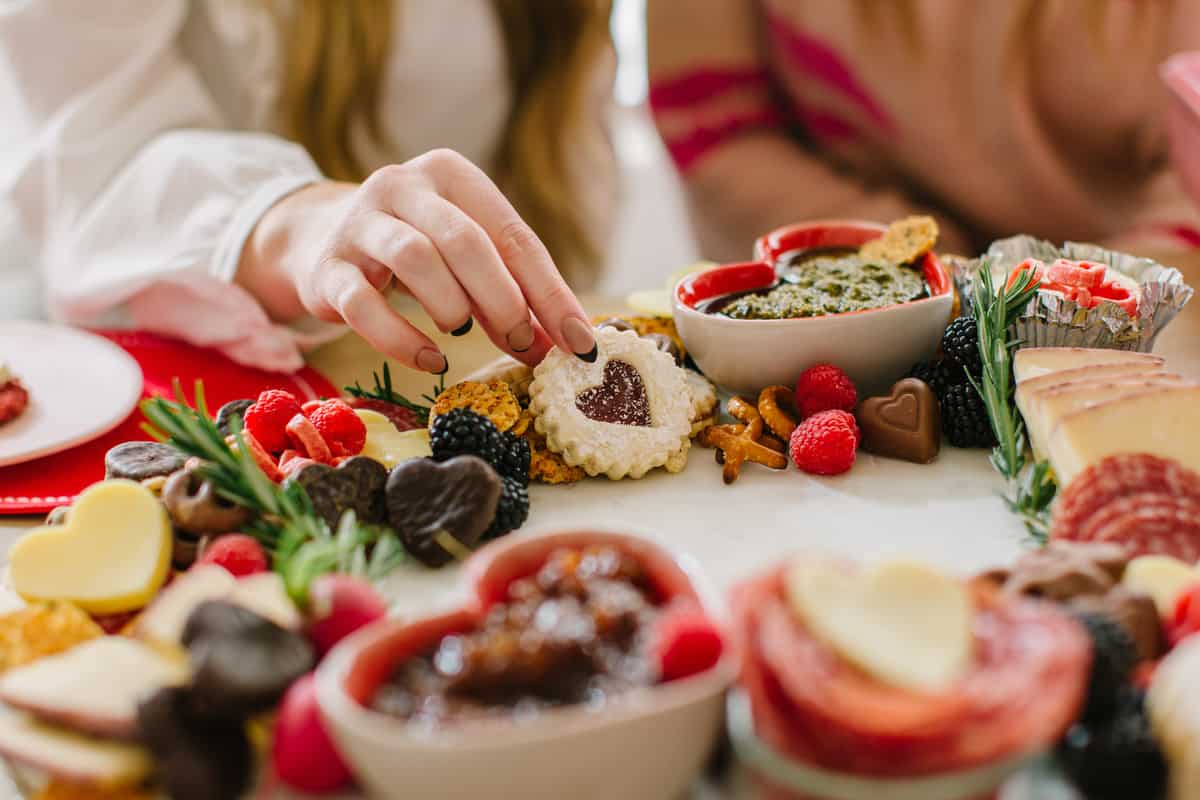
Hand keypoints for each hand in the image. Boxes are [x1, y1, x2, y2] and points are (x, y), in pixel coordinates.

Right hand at [238, 149, 596, 372]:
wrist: (317, 240)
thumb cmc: (415, 250)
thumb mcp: (467, 259)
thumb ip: (512, 295)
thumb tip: (564, 345)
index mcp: (450, 175)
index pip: (514, 235)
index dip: (551, 294)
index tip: (579, 343)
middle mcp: (402, 187)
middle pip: (464, 241)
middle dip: (502, 300)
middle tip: (520, 342)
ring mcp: (359, 224)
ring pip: (415, 258)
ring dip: (451, 307)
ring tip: (461, 330)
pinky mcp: (327, 268)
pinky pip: (364, 306)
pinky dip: (403, 339)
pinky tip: (431, 358)